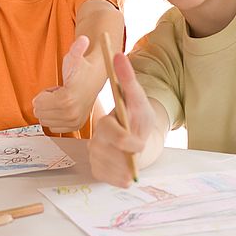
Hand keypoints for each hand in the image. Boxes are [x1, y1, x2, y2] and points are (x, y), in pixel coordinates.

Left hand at [33, 36, 96, 133]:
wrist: (95, 78)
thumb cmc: (81, 67)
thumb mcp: (75, 56)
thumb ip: (77, 48)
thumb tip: (84, 38)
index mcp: (67, 100)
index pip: (38, 103)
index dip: (43, 94)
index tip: (56, 87)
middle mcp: (71, 114)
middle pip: (39, 113)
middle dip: (45, 102)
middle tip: (58, 93)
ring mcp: (74, 122)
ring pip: (45, 120)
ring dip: (49, 109)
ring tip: (62, 99)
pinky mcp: (75, 126)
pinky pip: (53, 126)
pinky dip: (55, 117)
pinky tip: (64, 106)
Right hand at [88, 52, 156, 187]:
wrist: (138, 138)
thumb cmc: (137, 117)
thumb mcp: (138, 98)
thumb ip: (128, 80)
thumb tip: (118, 55)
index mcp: (105, 123)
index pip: (111, 132)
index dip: (126, 140)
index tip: (139, 144)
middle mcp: (96, 140)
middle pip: (106, 152)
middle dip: (123, 158)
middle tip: (136, 159)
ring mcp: (96, 156)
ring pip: (107, 167)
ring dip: (122, 170)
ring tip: (133, 168)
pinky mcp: (98, 169)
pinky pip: (107, 178)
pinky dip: (117, 180)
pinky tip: (126, 177)